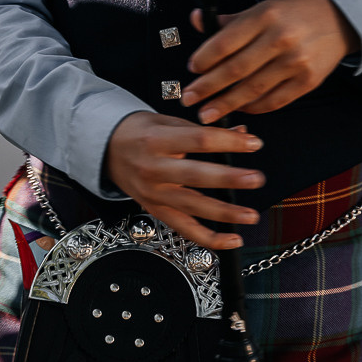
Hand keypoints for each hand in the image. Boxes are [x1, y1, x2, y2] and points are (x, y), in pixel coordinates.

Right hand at [103, 111, 264, 251]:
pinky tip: (232, 240)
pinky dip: (208, 238)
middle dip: (228, 179)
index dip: (228, 142)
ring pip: (191, 207)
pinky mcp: (155, 210)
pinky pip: (183, 229)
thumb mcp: (168, 121)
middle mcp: (153, 169)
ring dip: (224, 213)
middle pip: (194, 176)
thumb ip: (204, 130)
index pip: (198, 140)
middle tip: (256, 179)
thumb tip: (243, 133)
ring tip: (250, 215)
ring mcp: (153, 193)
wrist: (105, 150)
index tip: (254, 144)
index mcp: (156, 140)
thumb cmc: (139, 132)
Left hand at [181, 0, 357, 122]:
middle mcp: (280, 39)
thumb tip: (197, 20)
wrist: (341, 16)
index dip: (204, 59)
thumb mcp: (263, 6)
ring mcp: (296, 62)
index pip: (226, 42)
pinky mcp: (308, 81)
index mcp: (265, 16)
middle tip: (189, 99)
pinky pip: (274, 100)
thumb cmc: (296, 10)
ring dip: (226, 104)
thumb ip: (231, 20)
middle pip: (235, 70)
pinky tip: (240, 110)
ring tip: (207, 114)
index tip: (191, 70)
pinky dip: (254, 108)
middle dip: (207, 88)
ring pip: (252, 89)